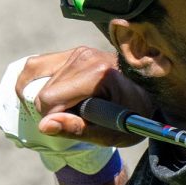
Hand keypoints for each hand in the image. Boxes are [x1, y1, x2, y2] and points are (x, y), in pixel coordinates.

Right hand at [16, 47, 152, 146]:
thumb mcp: (113, 132)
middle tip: (81, 117)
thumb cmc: (135, 116)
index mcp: (99, 74)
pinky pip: (37, 65)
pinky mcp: (74, 52)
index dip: (56, 120)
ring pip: (37, 79)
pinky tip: (39, 94)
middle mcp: (87, 57)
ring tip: (73, 107)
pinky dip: (33, 81)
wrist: (152, 95)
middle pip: (43, 91)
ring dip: (48, 98)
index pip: (51, 99)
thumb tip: (44, 125)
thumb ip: (78, 129)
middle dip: (54, 111)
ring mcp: (79, 52)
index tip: (77, 125)